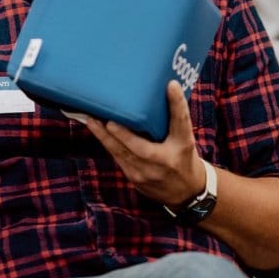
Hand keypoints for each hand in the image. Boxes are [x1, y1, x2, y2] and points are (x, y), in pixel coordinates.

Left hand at [85, 80, 206, 207]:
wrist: (186, 192)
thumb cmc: (184, 157)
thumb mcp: (185, 137)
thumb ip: (175, 116)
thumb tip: (168, 85)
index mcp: (183, 146)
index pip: (181, 122)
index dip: (177, 104)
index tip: (171, 85)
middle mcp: (165, 162)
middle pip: (141, 147)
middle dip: (122, 133)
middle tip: (108, 117)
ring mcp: (147, 173)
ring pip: (122, 154)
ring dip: (105, 137)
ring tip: (92, 120)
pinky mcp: (134, 178)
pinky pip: (118, 158)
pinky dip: (107, 144)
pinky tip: (97, 130)